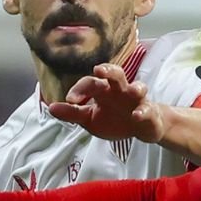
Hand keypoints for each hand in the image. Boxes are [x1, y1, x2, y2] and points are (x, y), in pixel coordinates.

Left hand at [46, 63, 167, 142]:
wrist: (139, 129)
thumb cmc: (114, 119)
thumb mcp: (89, 119)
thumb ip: (72, 113)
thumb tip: (51, 108)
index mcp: (104, 90)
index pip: (90, 83)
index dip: (79, 89)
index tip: (70, 99)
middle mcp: (121, 91)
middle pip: (116, 74)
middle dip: (109, 70)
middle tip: (99, 70)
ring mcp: (137, 101)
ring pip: (139, 87)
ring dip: (136, 87)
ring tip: (132, 90)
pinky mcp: (149, 113)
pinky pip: (147, 110)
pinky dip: (143, 111)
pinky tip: (137, 115)